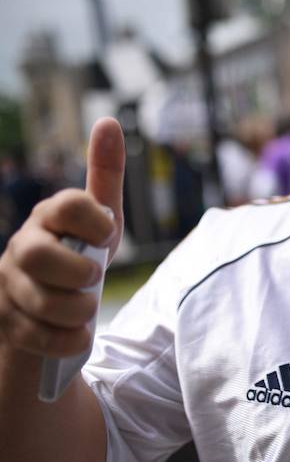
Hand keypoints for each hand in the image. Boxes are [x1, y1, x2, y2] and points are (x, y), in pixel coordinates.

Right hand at [0, 118, 124, 357]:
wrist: (55, 315)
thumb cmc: (80, 256)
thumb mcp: (101, 222)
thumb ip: (104, 175)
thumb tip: (108, 120)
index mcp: (49, 217)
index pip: (67, 205)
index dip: (94, 222)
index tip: (108, 237)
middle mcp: (21, 247)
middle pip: (36, 255)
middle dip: (76, 272)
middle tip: (94, 279)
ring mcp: (7, 287)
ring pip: (37, 301)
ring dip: (76, 311)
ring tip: (87, 311)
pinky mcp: (6, 324)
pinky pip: (34, 337)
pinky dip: (67, 341)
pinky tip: (77, 336)